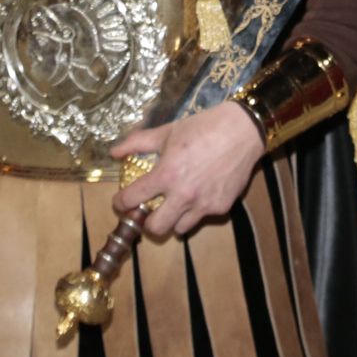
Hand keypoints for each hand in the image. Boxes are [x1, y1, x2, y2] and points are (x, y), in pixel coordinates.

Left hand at [111, 103, 264, 237]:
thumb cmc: (202, 128)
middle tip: (149, 211)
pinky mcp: (221, 207)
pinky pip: (202, 217)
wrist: (242, 130)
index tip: (121, 201)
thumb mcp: (167, 132)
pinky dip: (197, 209)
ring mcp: (203, 204)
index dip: (120, 202)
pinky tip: (201, 192)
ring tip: (176, 204)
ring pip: (179, 229)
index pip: (131, 199)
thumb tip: (114, 151)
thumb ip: (137, 143)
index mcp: (166, 175)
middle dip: (147, 222)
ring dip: (173, 219)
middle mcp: (183, 195)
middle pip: (155, 228)